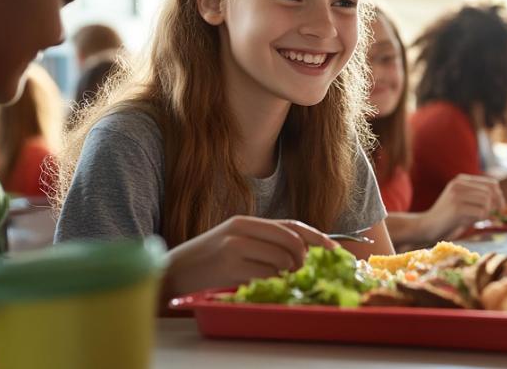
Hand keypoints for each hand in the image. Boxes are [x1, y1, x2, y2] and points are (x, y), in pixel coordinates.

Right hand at [163, 216, 336, 297]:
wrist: (172, 272)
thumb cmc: (207, 261)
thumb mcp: (235, 242)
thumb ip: (264, 242)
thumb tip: (303, 252)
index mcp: (246, 221)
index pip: (291, 224)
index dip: (317, 236)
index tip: (334, 249)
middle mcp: (242, 229)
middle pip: (292, 241)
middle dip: (303, 259)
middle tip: (299, 272)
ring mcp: (235, 246)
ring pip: (282, 260)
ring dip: (285, 274)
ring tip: (273, 279)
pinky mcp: (230, 265)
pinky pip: (266, 275)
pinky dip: (271, 283)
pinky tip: (260, 284)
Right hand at [421, 174, 503, 241]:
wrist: (426, 226)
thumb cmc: (448, 218)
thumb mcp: (463, 203)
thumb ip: (478, 199)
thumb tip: (501, 202)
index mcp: (461, 180)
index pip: (491, 183)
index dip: (500, 196)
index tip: (501, 209)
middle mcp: (459, 184)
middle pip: (491, 192)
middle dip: (497, 205)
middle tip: (496, 216)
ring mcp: (457, 195)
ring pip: (487, 201)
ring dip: (488, 213)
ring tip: (479, 220)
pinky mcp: (456, 208)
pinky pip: (480, 212)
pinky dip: (481, 219)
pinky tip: (471, 223)